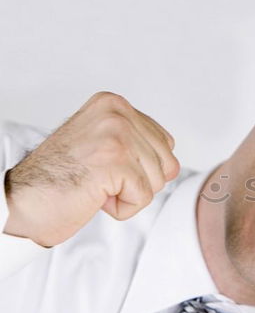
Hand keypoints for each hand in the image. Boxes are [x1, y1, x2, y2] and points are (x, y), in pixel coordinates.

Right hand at [3, 92, 179, 246]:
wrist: (23, 202)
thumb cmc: (60, 179)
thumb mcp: (102, 144)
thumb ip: (138, 142)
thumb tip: (172, 164)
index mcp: (114, 104)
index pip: (165, 143)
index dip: (140, 167)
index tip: (103, 165)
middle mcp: (116, 113)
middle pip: (167, 164)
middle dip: (138, 181)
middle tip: (99, 178)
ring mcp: (116, 135)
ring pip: (157, 181)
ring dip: (128, 194)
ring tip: (95, 185)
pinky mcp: (115, 161)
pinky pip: (143, 197)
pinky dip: (123, 207)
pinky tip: (95, 197)